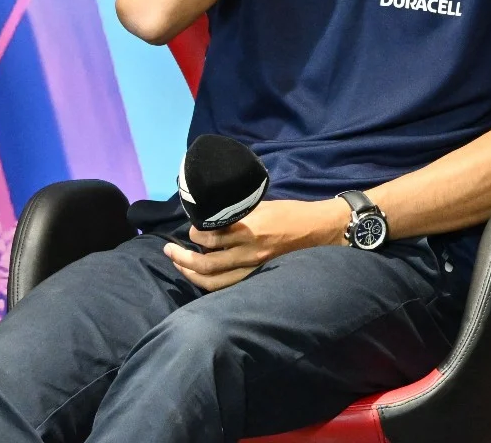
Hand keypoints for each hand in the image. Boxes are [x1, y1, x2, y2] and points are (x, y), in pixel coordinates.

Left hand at [164, 198, 349, 291]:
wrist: (322, 230)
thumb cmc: (293, 213)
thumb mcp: (264, 205)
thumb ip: (238, 214)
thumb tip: (213, 217)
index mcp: (251, 228)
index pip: (210, 236)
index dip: (194, 234)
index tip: (190, 229)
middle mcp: (250, 251)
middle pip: (206, 263)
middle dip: (182, 258)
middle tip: (169, 250)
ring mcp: (255, 266)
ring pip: (213, 280)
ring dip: (191, 273)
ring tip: (179, 265)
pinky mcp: (259, 275)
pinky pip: (228, 285)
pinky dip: (210, 282)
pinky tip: (201, 276)